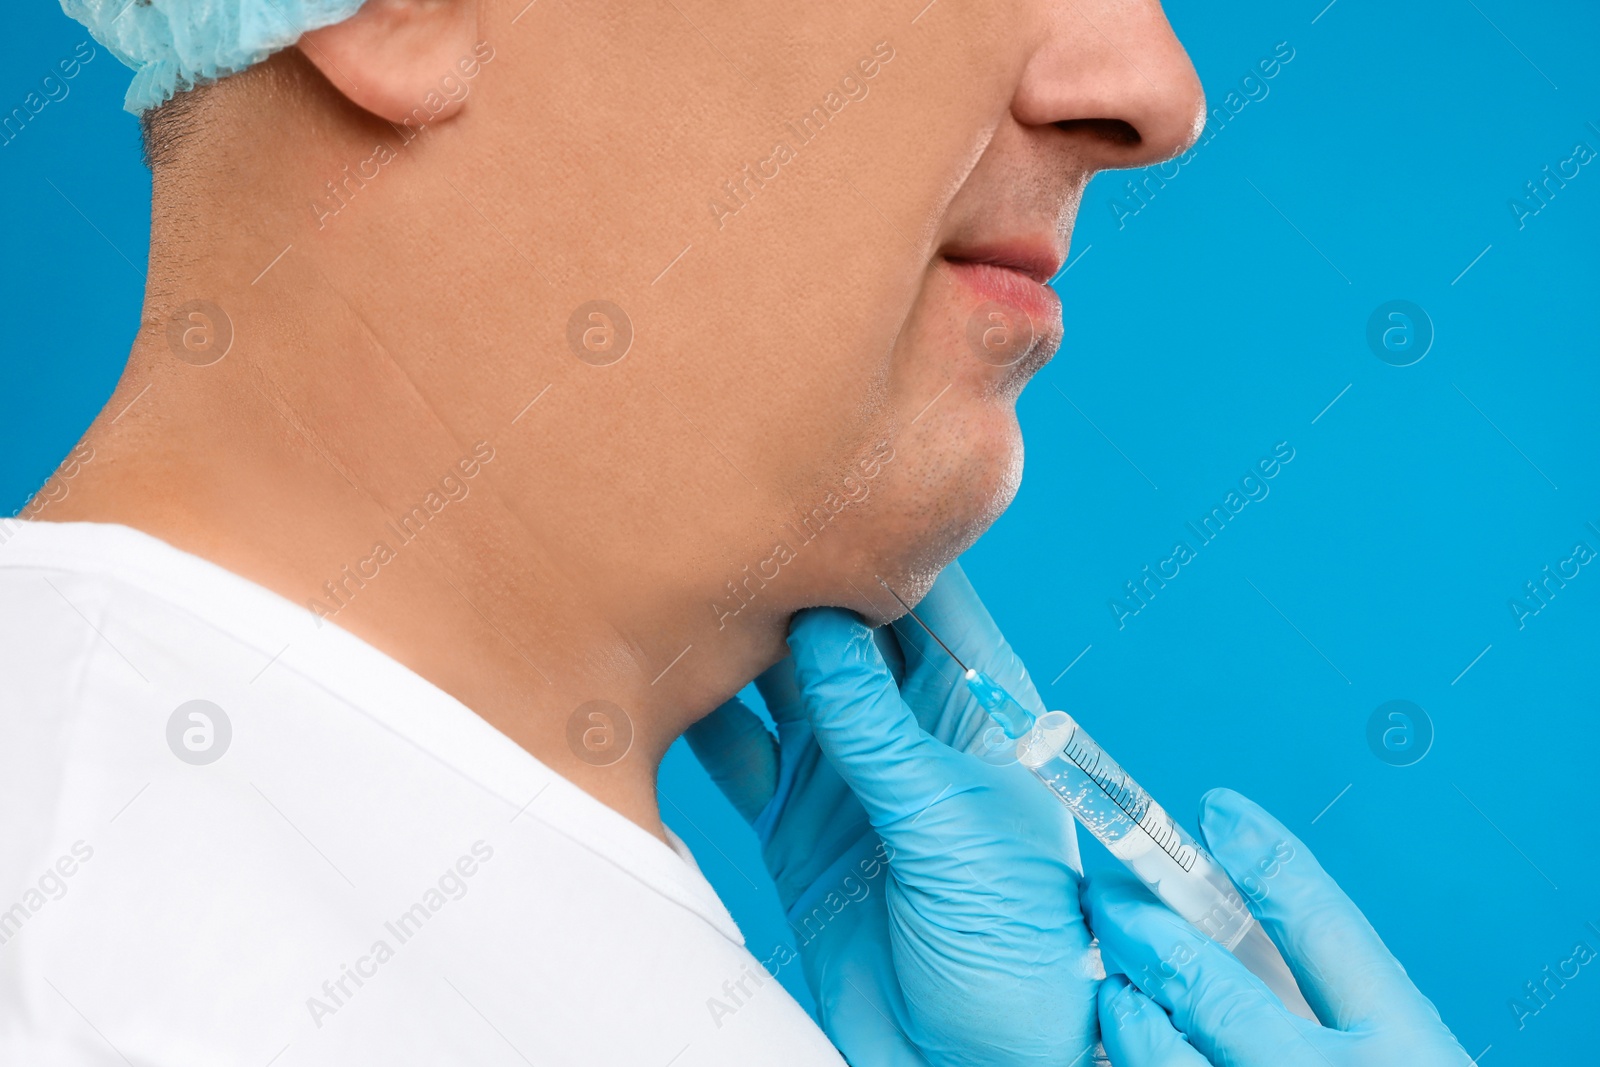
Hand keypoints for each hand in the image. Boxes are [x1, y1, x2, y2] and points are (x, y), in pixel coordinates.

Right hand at [688, 563, 1097, 1065]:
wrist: (970, 1065)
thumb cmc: (1016, 951)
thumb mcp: (952, 828)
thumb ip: (881, 732)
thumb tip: (825, 622)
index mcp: (978, 710)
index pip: (932, 599)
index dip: (885, 540)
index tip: (821, 481)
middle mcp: (909, 726)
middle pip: (842, 628)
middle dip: (792, 583)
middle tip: (725, 529)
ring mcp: (849, 771)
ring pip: (781, 682)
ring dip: (739, 649)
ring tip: (686, 602)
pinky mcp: (799, 820)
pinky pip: (742, 752)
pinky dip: (709, 728)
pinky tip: (673, 697)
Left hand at [1085, 788, 1471, 1066]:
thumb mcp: (1414, 1066)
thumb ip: (1351, 1010)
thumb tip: (1264, 919)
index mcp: (1407, 1055)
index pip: (1328, 930)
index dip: (1266, 858)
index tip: (1216, 807)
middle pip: (1211, 988)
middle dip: (1145, 930)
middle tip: (1111, 896)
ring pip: (1161, 1060)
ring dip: (1125, 1014)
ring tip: (1116, 990)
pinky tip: (1122, 1051)